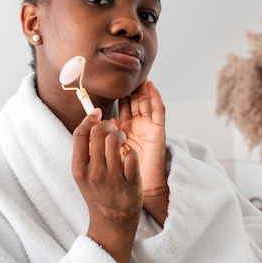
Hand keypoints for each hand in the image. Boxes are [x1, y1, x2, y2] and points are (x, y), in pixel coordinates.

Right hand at [72, 108, 141, 262]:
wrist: (112, 223)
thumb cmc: (97, 193)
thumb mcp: (82, 174)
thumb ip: (84, 150)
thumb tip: (91, 119)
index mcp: (79, 170)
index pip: (80, 134)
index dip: (89, 119)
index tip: (97, 114)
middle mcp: (94, 174)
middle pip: (99, 133)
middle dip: (108, 125)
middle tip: (112, 129)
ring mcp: (113, 180)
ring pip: (116, 140)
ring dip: (121, 134)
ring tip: (122, 139)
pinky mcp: (130, 185)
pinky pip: (132, 155)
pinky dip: (131, 152)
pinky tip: (129, 156)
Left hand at [118, 80, 168, 225]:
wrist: (136, 190)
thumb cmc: (123, 176)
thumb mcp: (110, 152)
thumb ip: (107, 136)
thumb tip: (102, 121)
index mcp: (126, 131)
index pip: (123, 108)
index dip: (120, 95)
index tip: (114, 81)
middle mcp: (138, 127)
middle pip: (135, 102)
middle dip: (132, 88)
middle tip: (127, 72)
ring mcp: (149, 128)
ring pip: (146, 102)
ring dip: (143, 88)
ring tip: (139, 73)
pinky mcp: (158, 131)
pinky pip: (158, 111)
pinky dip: (155, 97)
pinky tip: (151, 86)